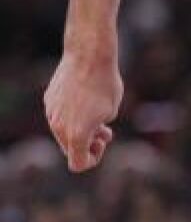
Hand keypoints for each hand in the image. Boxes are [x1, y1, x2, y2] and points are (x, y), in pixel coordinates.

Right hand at [44, 51, 121, 171]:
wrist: (88, 58)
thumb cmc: (105, 85)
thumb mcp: (110, 112)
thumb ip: (98, 129)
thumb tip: (92, 134)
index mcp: (76, 135)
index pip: (79, 164)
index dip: (93, 159)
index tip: (102, 143)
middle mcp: (59, 127)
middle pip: (71, 148)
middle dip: (88, 143)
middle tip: (105, 131)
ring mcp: (51, 113)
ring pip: (63, 132)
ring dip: (79, 129)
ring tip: (98, 116)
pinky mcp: (48, 100)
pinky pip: (59, 115)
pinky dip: (71, 115)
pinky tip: (84, 100)